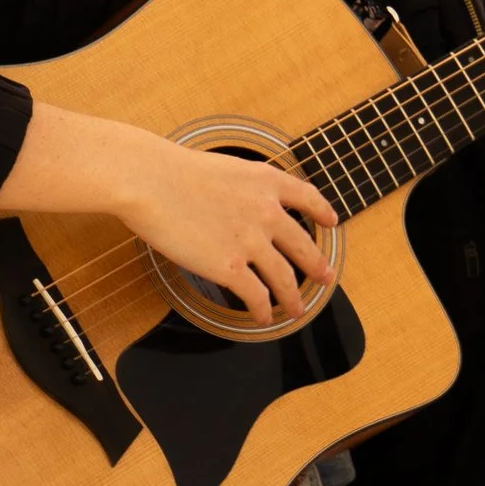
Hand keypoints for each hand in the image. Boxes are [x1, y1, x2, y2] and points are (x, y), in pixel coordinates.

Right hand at [113, 132, 338, 327]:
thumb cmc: (176, 171)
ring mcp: (251, 241)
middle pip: (303, 246)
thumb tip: (245, 203)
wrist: (153, 182)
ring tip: (297, 309)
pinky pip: (256, 295)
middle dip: (317, 266)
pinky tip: (264, 317)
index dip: (322, 211)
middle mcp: (268, 212)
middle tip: (326, 277)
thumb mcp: (229, 168)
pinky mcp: (229, 267)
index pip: (308, 197)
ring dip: (293, 298)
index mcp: (268, 182)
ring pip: (284, 277)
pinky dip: (263, 310)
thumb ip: (246, 187)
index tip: (331, 222)